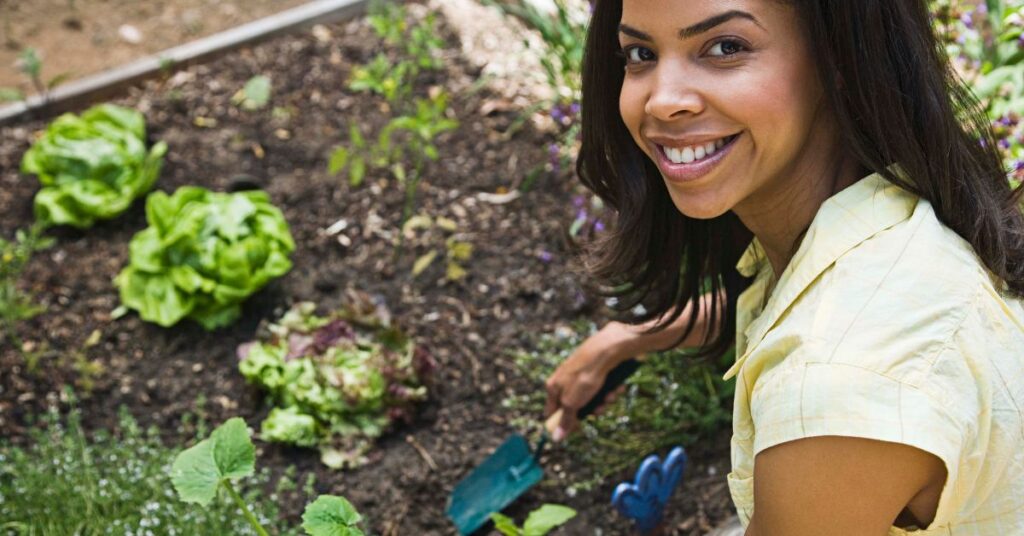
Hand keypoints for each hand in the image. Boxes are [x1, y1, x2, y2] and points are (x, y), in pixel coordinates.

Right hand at [544, 326, 629, 440]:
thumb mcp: (573, 402)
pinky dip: (609, 391)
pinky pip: (601, 389)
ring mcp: (581, 376)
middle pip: (576, 407)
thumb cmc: (585, 376)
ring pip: (592, 399)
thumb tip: (555, 438)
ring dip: (603, 402)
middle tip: (599, 410)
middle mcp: (565, 380)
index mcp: (553, 387)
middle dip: (591, 410)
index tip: (577, 428)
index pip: (553, 411)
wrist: (606, 350)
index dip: (565, 422)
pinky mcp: (595, 372)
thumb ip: (565, 420)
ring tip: (610, 396)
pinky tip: (615, 388)